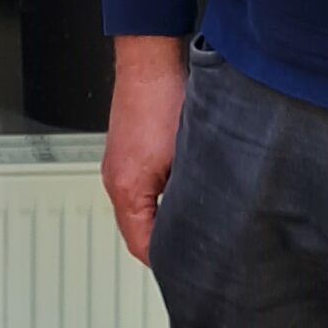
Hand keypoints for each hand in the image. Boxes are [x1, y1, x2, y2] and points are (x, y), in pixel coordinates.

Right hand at [102, 36, 188, 264]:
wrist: (151, 56)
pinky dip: (165, 192)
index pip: (143, 247)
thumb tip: (211, 227)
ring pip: (144, 207)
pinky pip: (145, 185)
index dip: (172, 264)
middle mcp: (116, 179)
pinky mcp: (130, 149)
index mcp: (125, 189)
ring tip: (198, 219)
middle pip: (141, 229)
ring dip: (168, 215)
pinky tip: (189, 184)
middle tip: (202, 252)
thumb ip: (192, 199)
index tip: (196, 271)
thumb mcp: (188, 158)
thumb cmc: (163, 97)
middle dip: (170, 242)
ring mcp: (121, 164)